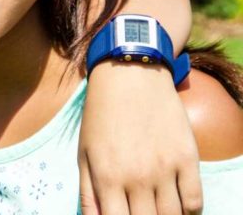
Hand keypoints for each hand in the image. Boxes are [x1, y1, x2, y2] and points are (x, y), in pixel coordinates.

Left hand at [79, 61, 201, 214]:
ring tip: (156, 209)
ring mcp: (165, 169)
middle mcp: (137, 177)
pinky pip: (195, 201)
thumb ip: (88, 193)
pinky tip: (178, 205)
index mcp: (107, 178)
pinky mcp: (187, 158)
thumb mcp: (84, 153)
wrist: (130, 77)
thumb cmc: (101, 116)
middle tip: (139, 210)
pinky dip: (189, 210)